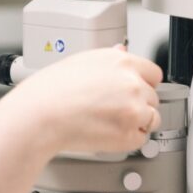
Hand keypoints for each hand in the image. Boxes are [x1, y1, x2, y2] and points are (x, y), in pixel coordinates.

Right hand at [1, 47, 162, 154]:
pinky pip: (140, 139)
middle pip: (153, 97)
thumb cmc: (51, 89)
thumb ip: (109, 58)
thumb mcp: (80, 61)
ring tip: (109, 122)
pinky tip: (107, 133)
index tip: (135, 91)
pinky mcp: (129, 134)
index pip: (153, 73)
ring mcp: (133, 109)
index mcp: (121, 61)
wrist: (39, 115)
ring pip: (151, 118)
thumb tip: (122, 51)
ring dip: (136, 123)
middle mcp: (131, 83)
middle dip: (138, 104)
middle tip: (113, 110)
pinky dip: (127, 140)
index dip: (143, 83)